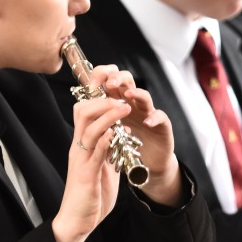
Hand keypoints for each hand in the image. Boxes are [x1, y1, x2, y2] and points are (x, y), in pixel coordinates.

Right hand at [52, 71, 133, 241]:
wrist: (77, 222)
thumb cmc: (90, 195)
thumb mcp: (102, 165)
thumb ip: (108, 148)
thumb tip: (118, 133)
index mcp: (83, 144)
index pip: (85, 109)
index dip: (97, 93)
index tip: (114, 82)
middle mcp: (79, 147)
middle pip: (82, 111)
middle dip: (102, 97)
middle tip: (120, 92)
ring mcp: (81, 160)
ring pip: (88, 128)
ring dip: (107, 115)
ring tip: (124, 106)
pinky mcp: (86, 175)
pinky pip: (94, 153)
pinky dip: (105, 140)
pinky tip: (115, 132)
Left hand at [90, 65, 182, 207]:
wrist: (147, 164)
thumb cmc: (126, 145)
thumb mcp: (110, 130)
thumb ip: (100, 118)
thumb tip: (79, 106)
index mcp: (118, 102)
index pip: (110, 80)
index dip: (100, 77)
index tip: (90, 85)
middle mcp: (133, 104)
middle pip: (127, 80)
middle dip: (117, 78)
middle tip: (109, 84)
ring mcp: (148, 113)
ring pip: (145, 96)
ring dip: (136, 93)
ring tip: (128, 95)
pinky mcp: (162, 126)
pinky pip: (160, 117)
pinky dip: (154, 118)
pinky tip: (147, 122)